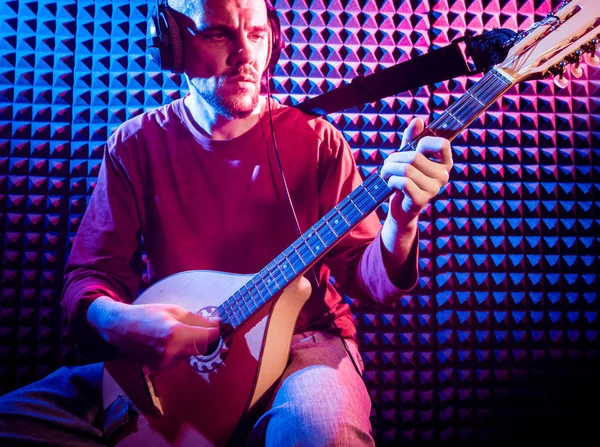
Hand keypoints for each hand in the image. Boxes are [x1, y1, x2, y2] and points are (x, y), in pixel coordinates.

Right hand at [88, 297, 220, 368]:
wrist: (120, 328)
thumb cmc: (148, 314)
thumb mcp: (174, 310)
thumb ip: (197, 319)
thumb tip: (217, 323)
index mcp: (176, 333)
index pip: (208, 337)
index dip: (216, 332)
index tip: (220, 326)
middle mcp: (171, 351)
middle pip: (201, 348)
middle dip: (204, 339)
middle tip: (204, 328)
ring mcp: (164, 362)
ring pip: (190, 354)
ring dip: (191, 344)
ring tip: (179, 332)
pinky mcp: (159, 367)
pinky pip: (178, 359)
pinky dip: (179, 350)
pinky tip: (169, 341)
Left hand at [380, 118, 452, 222]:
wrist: (400, 209)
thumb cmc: (405, 179)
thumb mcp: (407, 156)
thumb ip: (412, 139)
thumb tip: (418, 120)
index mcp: (444, 163)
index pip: (442, 144)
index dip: (423, 142)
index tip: (413, 148)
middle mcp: (443, 176)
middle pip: (415, 157)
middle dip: (395, 158)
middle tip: (387, 164)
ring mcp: (434, 189)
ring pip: (406, 169)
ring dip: (389, 169)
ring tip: (385, 173)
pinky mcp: (421, 200)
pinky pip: (402, 182)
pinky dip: (391, 180)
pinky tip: (390, 184)